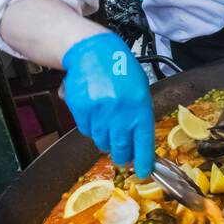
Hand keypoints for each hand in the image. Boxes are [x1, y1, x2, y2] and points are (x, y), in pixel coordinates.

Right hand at [61, 32, 154, 178]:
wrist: (93, 51)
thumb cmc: (121, 69)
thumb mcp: (140, 90)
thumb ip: (139, 115)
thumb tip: (136, 143)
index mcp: (140, 106)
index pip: (143, 141)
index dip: (143, 160)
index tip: (142, 172)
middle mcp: (119, 112)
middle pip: (119, 147)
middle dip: (121, 156)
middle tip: (122, 157)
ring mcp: (98, 111)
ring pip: (101, 140)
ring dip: (105, 139)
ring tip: (107, 124)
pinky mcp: (80, 109)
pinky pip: (85, 129)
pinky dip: (90, 127)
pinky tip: (94, 113)